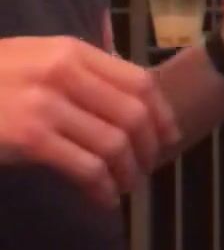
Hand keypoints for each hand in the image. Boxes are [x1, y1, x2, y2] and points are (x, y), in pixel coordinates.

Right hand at [0, 35, 179, 207]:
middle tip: (144, 172)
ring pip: (115, 144)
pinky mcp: (30, 136)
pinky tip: (101, 200)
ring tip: (122, 189)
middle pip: (133, 115)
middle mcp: (63, 70)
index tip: (167, 140)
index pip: (139, 81)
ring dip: (127, 174)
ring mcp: (46, 103)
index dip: (162, 116)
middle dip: (148, 150)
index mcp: (71, 49)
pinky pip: (87, 168)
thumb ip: (78, 70)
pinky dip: (102, 189)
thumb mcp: (34, 59)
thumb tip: (132, 96)